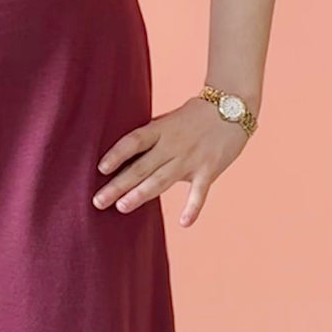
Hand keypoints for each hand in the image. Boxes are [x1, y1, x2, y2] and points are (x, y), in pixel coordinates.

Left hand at [92, 94, 253, 227]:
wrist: (232, 107)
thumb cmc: (195, 116)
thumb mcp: (168, 121)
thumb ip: (150, 138)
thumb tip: (123, 157)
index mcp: (160, 129)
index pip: (133, 141)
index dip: (116, 154)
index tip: (100, 169)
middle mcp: (172, 145)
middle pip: (141, 167)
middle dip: (118, 185)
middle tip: (98, 201)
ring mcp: (191, 159)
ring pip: (162, 180)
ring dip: (141, 194)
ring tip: (122, 207)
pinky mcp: (209, 170)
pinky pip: (199, 192)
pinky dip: (193, 208)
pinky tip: (184, 223)